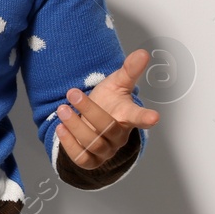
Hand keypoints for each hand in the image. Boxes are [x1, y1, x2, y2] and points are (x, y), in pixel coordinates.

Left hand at [56, 48, 161, 168]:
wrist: (92, 122)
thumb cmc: (108, 103)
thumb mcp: (116, 84)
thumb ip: (129, 70)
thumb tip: (142, 53)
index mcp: (127, 116)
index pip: (139, 117)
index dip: (146, 118)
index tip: (154, 117)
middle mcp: (119, 136)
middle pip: (109, 128)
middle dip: (89, 110)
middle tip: (73, 93)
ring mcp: (106, 150)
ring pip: (94, 144)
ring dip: (76, 126)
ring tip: (62, 109)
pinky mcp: (92, 160)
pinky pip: (82, 158)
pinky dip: (69, 144)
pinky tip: (60, 127)